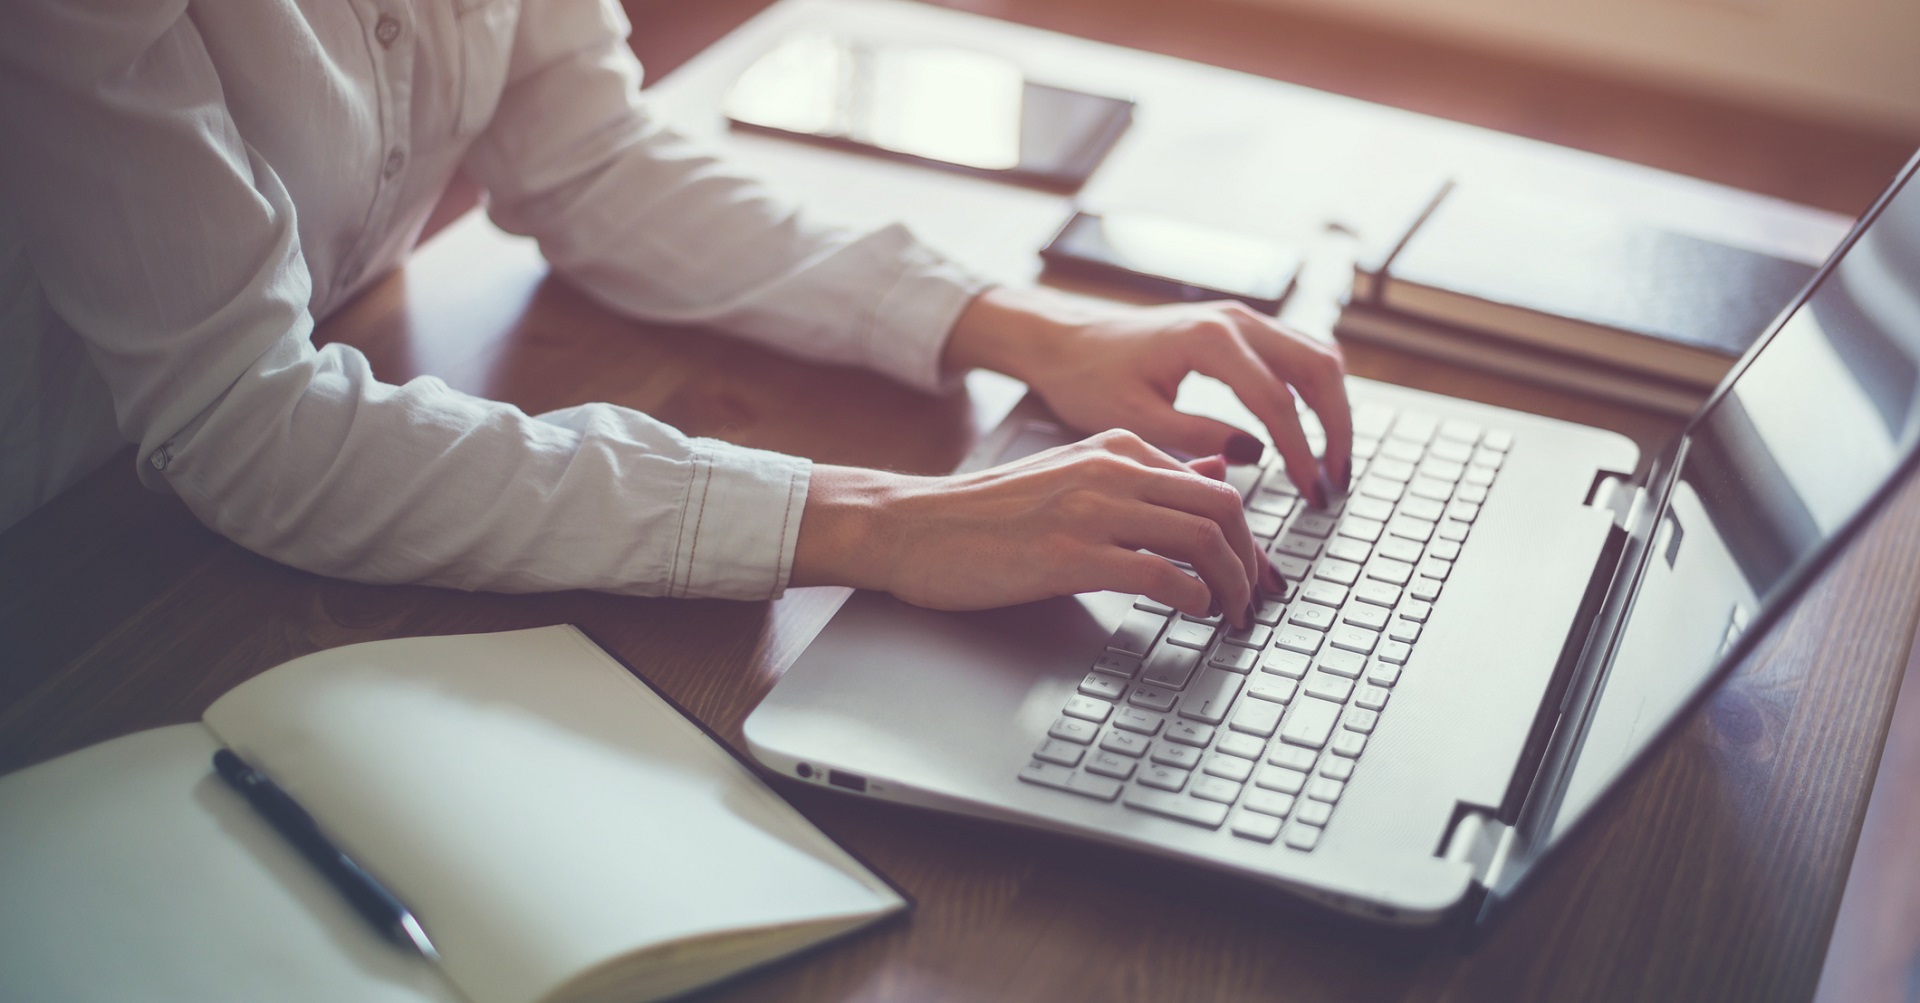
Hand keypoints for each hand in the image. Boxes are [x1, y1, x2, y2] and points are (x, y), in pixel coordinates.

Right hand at [791, 431, 1282, 628]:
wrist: (915, 527)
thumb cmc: (991, 513)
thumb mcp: (1076, 475)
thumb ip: (1145, 476)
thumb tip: (1216, 471)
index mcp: (1118, 447)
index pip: (1216, 484)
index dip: (1250, 537)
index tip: (1257, 574)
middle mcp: (1113, 470)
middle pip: (1224, 508)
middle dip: (1254, 562)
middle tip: (1257, 601)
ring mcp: (1092, 511)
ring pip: (1203, 538)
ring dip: (1231, 586)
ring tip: (1232, 616)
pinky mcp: (1070, 555)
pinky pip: (1160, 574)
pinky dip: (1192, 598)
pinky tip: (1193, 614)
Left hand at [942, 286, 1352, 506]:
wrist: (1065, 341)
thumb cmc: (1088, 378)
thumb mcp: (1136, 418)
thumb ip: (1198, 435)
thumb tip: (1255, 456)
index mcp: (1209, 339)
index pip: (1277, 401)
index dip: (1301, 452)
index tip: (1312, 493)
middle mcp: (1234, 319)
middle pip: (1318, 369)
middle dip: (1337, 428)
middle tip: (1336, 481)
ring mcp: (1240, 318)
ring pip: (1316, 356)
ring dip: (1333, 408)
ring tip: (1331, 463)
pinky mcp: (1238, 328)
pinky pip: (1297, 353)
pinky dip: (1314, 391)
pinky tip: (1309, 432)